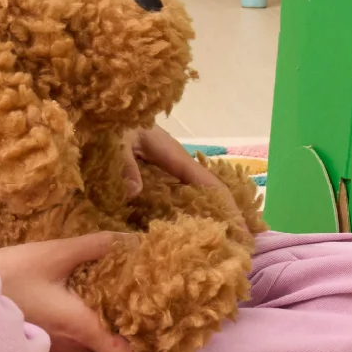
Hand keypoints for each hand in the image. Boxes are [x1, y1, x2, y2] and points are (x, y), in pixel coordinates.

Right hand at [0, 234, 137, 351]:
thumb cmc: (10, 275)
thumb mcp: (55, 253)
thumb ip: (96, 246)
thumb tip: (131, 238)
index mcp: (81, 327)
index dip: (143, 343)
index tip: (155, 322)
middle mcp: (72, 346)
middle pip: (111, 341)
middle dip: (123, 317)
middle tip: (130, 287)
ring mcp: (56, 348)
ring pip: (91, 337)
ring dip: (99, 316)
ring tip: (103, 285)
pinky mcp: (42, 342)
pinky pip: (74, 336)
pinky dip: (80, 319)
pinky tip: (77, 292)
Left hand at [128, 126, 263, 235]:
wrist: (111, 103)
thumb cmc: (115, 119)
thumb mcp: (118, 139)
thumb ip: (125, 164)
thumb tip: (135, 194)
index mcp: (174, 154)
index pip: (208, 183)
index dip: (226, 206)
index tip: (240, 232)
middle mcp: (178, 162)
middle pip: (208, 191)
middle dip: (224, 216)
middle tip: (236, 248)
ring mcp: (168, 167)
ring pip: (195, 194)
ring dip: (207, 216)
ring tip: (217, 245)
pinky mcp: (157, 171)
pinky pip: (178, 194)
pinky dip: (187, 211)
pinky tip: (185, 230)